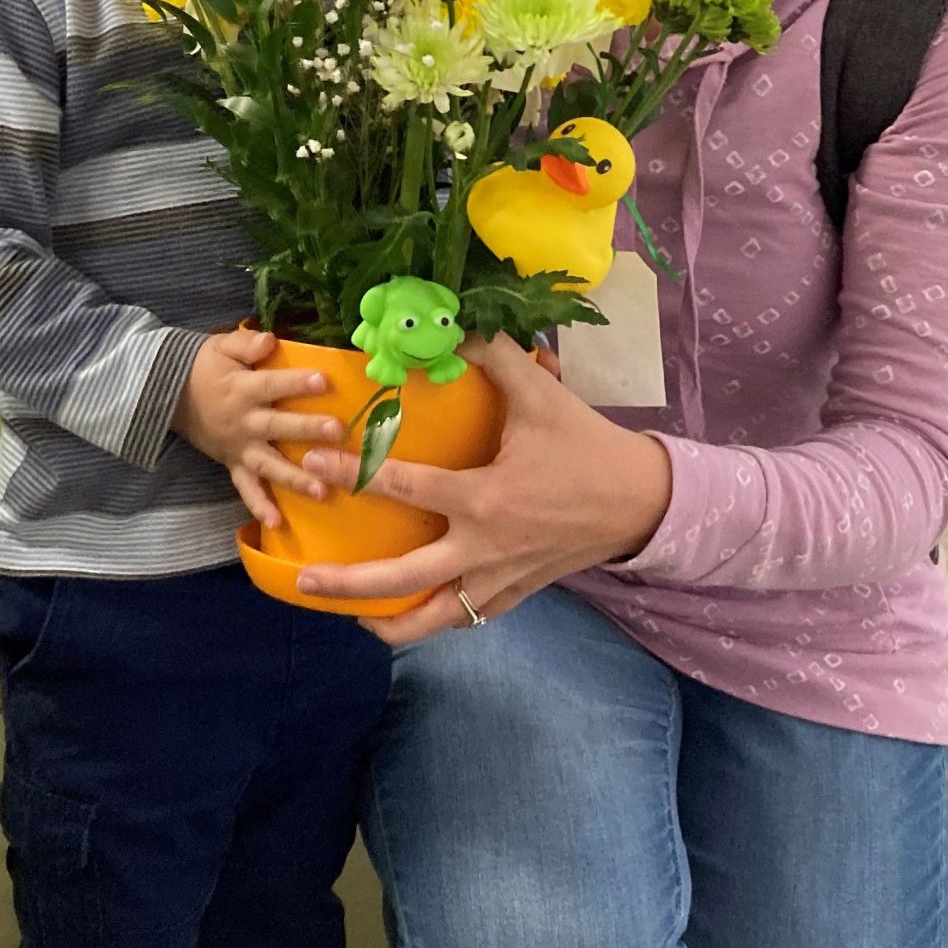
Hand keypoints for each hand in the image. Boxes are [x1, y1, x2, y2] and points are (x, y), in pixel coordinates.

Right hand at [173, 328, 343, 527]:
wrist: (170, 396)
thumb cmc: (205, 367)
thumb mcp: (221, 346)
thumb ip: (246, 343)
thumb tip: (269, 339)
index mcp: (243, 390)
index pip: (273, 385)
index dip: (298, 382)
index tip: (324, 381)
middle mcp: (244, 422)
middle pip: (278, 426)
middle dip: (307, 429)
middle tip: (336, 432)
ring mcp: (239, 447)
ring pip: (270, 465)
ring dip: (295, 478)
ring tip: (322, 490)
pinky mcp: (234, 464)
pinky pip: (246, 488)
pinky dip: (259, 506)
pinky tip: (276, 523)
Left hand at [293, 334, 671, 643]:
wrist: (640, 502)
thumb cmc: (588, 448)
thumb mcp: (544, 395)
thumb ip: (497, 357)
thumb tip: (455, 325)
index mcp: (485, 499)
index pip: (405, 488)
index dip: (355, 474)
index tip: (319, 463)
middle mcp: (484, 549)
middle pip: (403, 580)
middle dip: (348, 584)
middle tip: (307, 579)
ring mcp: (498, 579)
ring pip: (432, 619)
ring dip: (387, 622)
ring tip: (350, 614)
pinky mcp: (514, 595)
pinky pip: (463, 618)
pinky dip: (430, 621)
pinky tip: (406, 614)